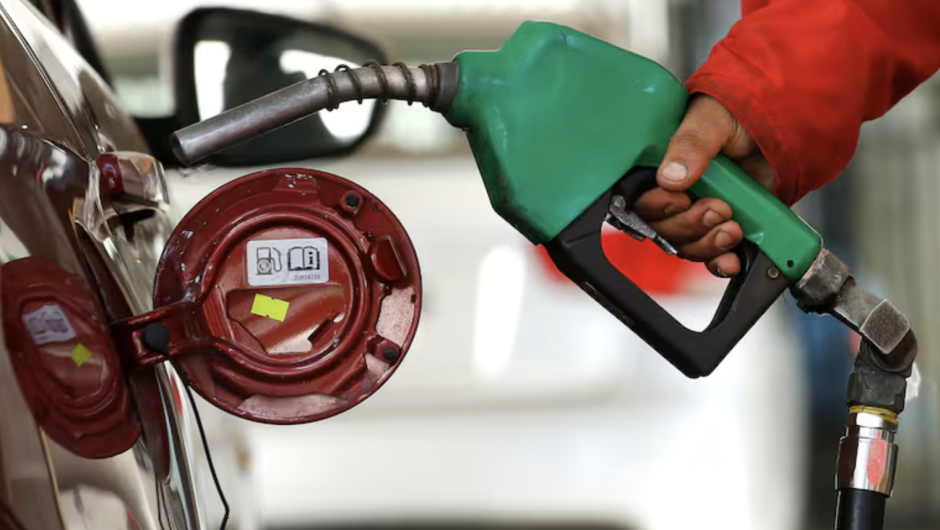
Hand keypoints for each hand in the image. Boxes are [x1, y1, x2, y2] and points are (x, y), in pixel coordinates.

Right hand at [634, 95, 774, 276]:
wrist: (778, 125)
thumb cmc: (737, 113)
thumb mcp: (712, 119)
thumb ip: (690, 144)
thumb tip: (671, 177)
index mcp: (658, 169)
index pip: (640, 200)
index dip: (657, 207)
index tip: (681, 199)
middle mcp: (673, 196)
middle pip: (663, 229)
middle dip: (690, 224)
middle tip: (718, 208)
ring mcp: (698, 214)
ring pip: (686, 246)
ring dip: (708, 243)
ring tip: (732, 228)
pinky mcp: (723, 228)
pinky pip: (712, 257)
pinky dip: (721, 263)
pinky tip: (732, 259)